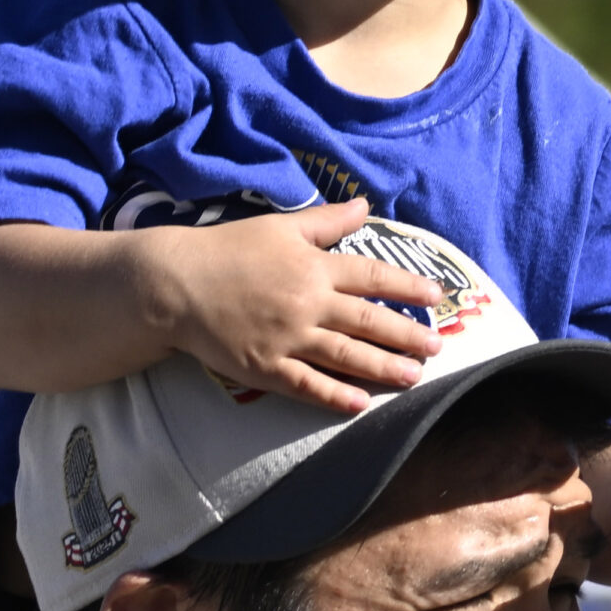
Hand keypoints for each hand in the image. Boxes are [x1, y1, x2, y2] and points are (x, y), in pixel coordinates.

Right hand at [144, 198, 445, 413]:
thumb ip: (326, 222)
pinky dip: (335, 396)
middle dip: (407, 335)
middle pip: (368, 321)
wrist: (174, 285)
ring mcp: (287, 339)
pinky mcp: (265, 368)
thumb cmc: (227, 251)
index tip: (435, 295)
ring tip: (413, 377)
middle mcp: (307, 304)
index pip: (371, 276)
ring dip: (384, 368)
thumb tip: (364, 206)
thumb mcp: (279, 227)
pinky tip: (360, 405)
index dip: (407, 286)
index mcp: (313, 267)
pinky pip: (307, 385)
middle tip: (436, 348)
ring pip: (346, 356)